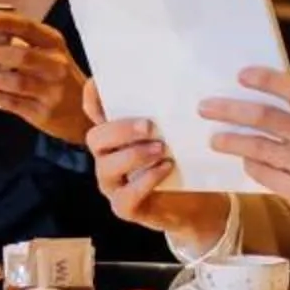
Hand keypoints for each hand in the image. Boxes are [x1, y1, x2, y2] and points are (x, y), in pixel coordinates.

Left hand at [0, 12, 91, 143]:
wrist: (85, 114)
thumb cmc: (60, 78)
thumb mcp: (52, 55)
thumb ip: (25, 45)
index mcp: (55, 45)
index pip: (31, 29)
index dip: (8, 23)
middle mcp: (56, 66)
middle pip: (21, 56)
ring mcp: (51, 91)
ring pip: (14, 82)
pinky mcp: (42, 113)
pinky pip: (11, 103)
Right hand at [83, 79, 231, 252]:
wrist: (197, 204)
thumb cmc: (183, 163)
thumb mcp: (176, 135)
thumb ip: (167, 116)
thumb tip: (179, 85)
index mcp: (116, 135)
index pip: (94, 111)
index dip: (93, 96)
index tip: (98, 82)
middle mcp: (107, 157)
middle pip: (96, 138)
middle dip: (120, 129)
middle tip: (148, 126)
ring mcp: (113, 184)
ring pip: (107, 166)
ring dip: (134, 154)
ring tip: (162, 149)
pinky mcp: (124, 208)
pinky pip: (125, 197)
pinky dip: (146, 180)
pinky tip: (165, 169)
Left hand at [202, 67, 289, 232]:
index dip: (266, 80)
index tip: (240, 76)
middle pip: (263, 118)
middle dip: (228, 110)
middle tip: (204, 107)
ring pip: (257, 147)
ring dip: (230, 141)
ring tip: (214, 139)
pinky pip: (263, 173)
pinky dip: (250, 164)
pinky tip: (244, 160)